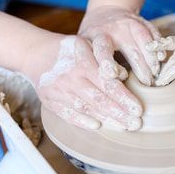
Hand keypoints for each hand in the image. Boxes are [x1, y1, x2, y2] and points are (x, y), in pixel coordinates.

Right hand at [21, 33, 142, 130]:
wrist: (36, 53)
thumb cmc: (68, 50)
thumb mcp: (87, 46)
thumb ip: (105, 59)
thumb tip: (123, 76)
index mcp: (83, 63)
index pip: (108, 84)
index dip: (124, 98)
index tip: (138, 110)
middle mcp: (71, 78)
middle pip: (99, 100)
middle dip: (119, 114)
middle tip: (136, 124)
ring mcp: (59, 91)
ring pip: (86, 109)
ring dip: (106, 120)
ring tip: (123, 127)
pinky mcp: (50, 101)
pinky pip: (68, 114)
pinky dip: (82, 122)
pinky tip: (98, 126)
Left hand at [79, 6, 164, 85]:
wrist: (105, 11)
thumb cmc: (92, 40)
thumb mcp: (85, 49)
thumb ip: (89, 65)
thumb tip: (91, 95)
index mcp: (96, 37)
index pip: (101, 50)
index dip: (107, 62)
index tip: (113, 75)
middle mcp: (113, 28)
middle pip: (128, 46)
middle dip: (139, 66)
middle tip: (147, 83)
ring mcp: (128, 23)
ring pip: (142, 38)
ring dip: (151, 57)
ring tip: (156, 73)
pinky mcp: (141, 21)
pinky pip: (152, 31)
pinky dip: (158, 44)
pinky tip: (162, 57)